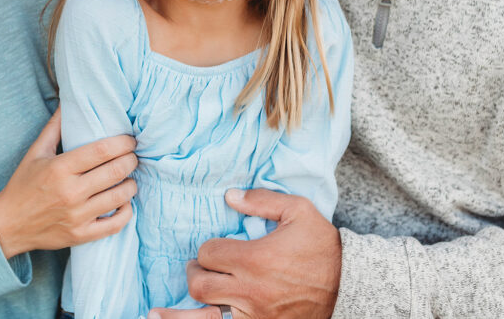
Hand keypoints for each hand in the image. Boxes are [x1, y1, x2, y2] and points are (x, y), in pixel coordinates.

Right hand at [0, 110, 137, 256]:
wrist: (7, 225)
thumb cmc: (23, 185)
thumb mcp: (35, 153)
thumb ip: (55, 127)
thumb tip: (67, 101)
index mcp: (60, 168)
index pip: (103, 150)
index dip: (123, 142)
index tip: (130, 140)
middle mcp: (71, 192)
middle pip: (116, 171)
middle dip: (131, 160)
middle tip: (133, 156)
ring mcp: (78, 216)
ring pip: (120, 196)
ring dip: (131, 183)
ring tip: (129, 176)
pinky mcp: (81, 235)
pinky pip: (116, 224)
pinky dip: (126, 210)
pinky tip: (124, 201)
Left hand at [147, 189, 340, 318]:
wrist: (349, 284)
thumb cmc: (322, 246)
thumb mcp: (298, 211)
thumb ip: (262, 201)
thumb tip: (229, 196)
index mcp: (255, 259)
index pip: (208, 254)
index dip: (207, 250)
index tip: (216, 249)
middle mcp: (250, 291)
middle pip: (200, 286)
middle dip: (194, 275)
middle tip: (198, 270)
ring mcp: (254, 315)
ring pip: (205, 317)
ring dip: (180, 314)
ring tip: (154, 315)